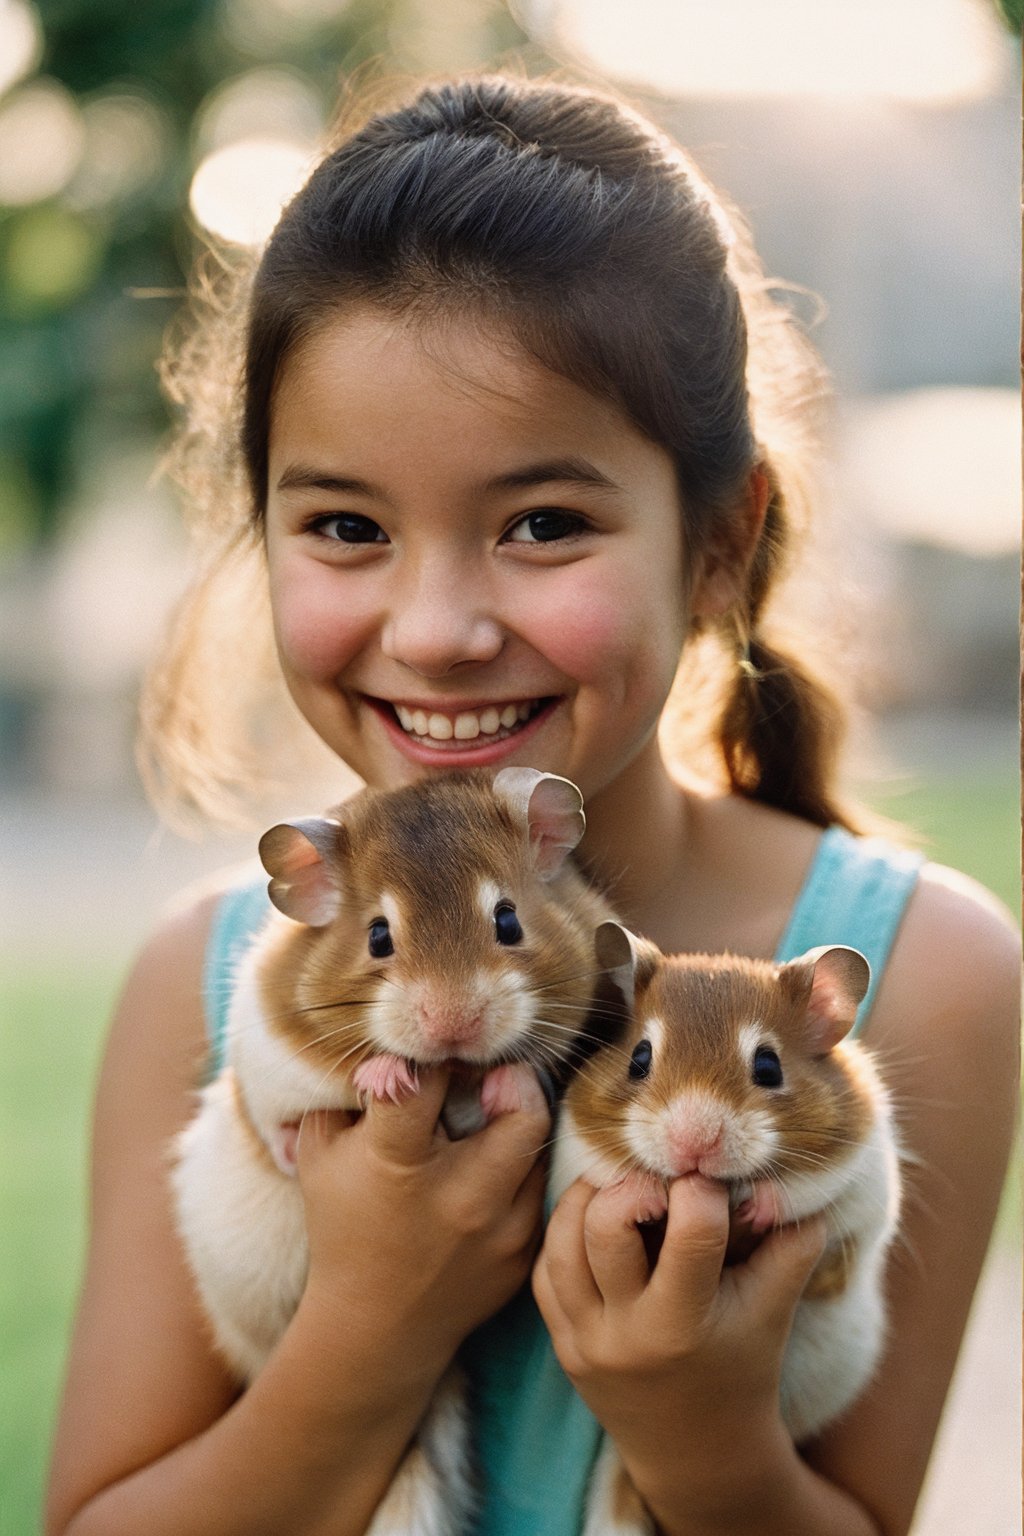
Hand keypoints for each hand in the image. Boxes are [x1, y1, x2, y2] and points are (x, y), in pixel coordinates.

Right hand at [294, 1062, 550, 1388]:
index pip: (423, 1081)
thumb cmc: (344, 1226)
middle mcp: (457, 1196)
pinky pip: (541, 1188)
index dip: (427, 1054)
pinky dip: (521, 1167)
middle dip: (511, 1078)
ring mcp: (498, 1229)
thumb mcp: (322, 1155)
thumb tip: (386, 1045)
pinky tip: (495, 1166)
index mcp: (396, 1164)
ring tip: (497, 1116)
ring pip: (540, 1144)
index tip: (429, 1054)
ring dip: (520, 1121)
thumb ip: (348, 1093)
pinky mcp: (523, 1252)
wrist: (375, 1328)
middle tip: (492, 1075)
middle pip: (522, 1108)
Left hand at [533, 1171, 824, 1498]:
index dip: (703, 1190)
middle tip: (656, 1180)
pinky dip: (564, 1237)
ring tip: (619, 1187)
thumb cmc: (743, 1368)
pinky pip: (545, 1271)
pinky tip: (593, 1225)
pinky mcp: (562, 1343)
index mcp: (685, 1324)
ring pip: (561, 1241)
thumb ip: (791, 1246)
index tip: (708, 1183)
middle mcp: (627, 1333)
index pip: (690, 1230)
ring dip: (587, 1200)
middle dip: (634, 1185)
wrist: (698, 1454)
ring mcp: (585, 1340)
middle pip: (607, 1225)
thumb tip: (791, 1185)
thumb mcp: (773, 1311)